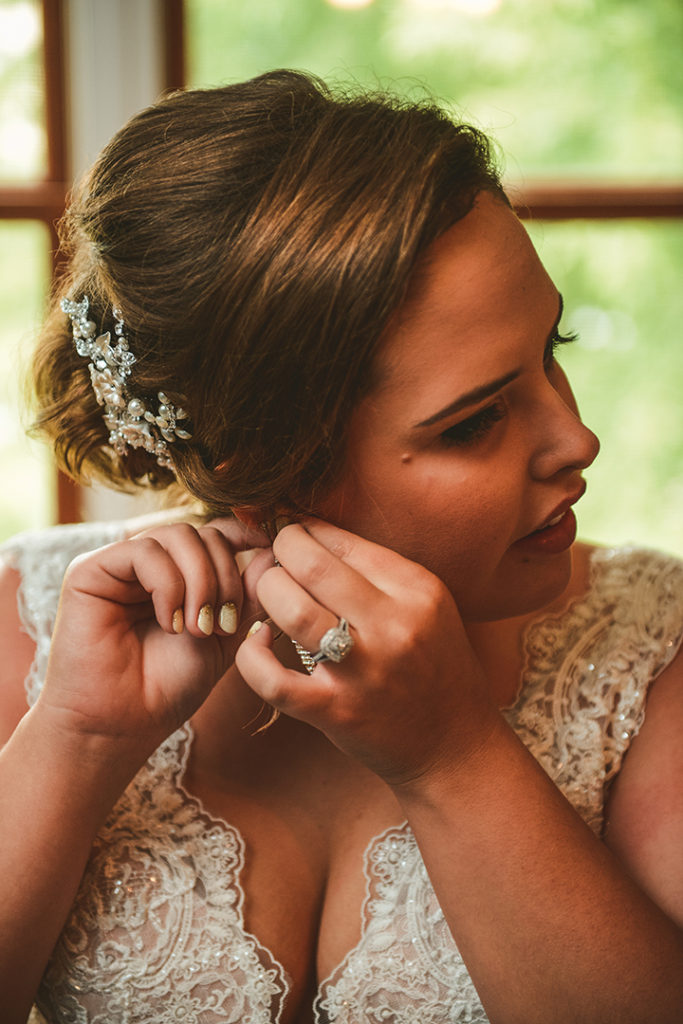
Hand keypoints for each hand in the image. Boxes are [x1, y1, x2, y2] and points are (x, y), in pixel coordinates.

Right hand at [38, 518, 272, 761]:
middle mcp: (147, 562)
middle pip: (202, 533)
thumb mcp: (225, 636)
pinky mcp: (89, 571)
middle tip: (222, 626)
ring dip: (201, 582)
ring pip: (177, 536)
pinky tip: (171, 623)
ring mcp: (118, 564)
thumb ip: (248, 596)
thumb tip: (271, 552)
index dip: (243, 536)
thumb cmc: (170, 687)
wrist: (124, 725)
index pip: (215, 533)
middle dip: (225, 577)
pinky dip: (168, 585)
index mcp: (178, 573)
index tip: (268, 551)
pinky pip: (144, 551)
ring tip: (198, 629)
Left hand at [236, 519, 496, 787]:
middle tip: (273, 556)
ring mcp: (364, 670)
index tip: (292, 532)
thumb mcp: (427, 607)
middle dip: (280, 550)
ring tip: (268, 595)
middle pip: (312, 564)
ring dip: (267, 593)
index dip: (306, 529)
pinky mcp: (337, 711)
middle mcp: (395, 625)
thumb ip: (379, 573)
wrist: (455, 745)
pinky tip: (257, 643)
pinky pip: (273, 679)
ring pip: (292, 610)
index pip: (344, 541)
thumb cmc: (434, 668)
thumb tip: (314, 533)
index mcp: (418, 590)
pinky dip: (252, 656)